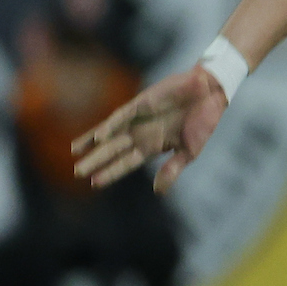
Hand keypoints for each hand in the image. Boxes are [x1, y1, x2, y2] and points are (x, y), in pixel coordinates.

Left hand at [71, 67, 228, 192]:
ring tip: (74, 152)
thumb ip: (172, 169)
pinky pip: (122, 116)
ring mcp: (139, 118)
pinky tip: (100, 137)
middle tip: (77, 173)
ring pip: (111, 133)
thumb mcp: (190, 151)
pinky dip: (111, 126)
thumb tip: (157, 192)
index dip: (111, 172)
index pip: (126, 162)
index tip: (94, 183)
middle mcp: (141, 133)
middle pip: (113, 150)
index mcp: (153, 146)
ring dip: (93, 143)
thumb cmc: (204, 121)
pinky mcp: (141, 104)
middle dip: (95, 161)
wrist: (212, 92)